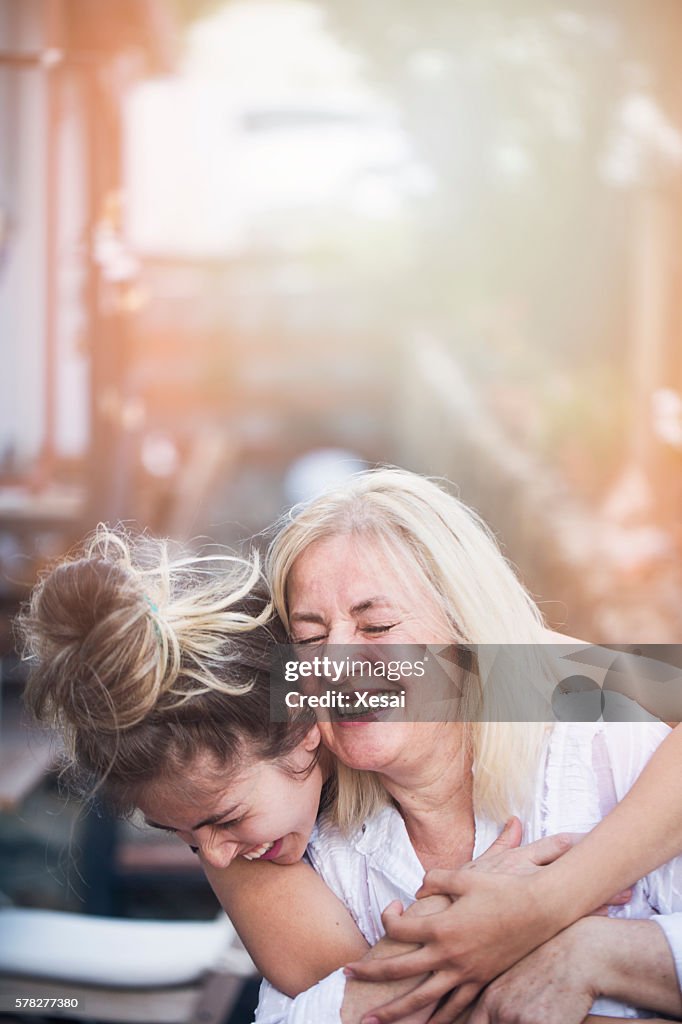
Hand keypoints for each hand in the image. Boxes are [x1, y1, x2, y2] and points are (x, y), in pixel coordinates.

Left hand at [348, 822, 627, 1023]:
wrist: (541, 910)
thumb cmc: (502, 889)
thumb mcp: (465, 876)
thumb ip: (436, 880)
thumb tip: (418, 891)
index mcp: (442, 926)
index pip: (399, 929)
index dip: (387, 918)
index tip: (391, 909)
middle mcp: (449, 955)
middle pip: (400, 970)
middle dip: (371, 975)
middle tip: (347, 976)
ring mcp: (466, 973)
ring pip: (423, 999)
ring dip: (396, 1011)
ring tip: (374, 1020)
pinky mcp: (482, 982)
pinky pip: (455, 1007)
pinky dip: (438, 1019)